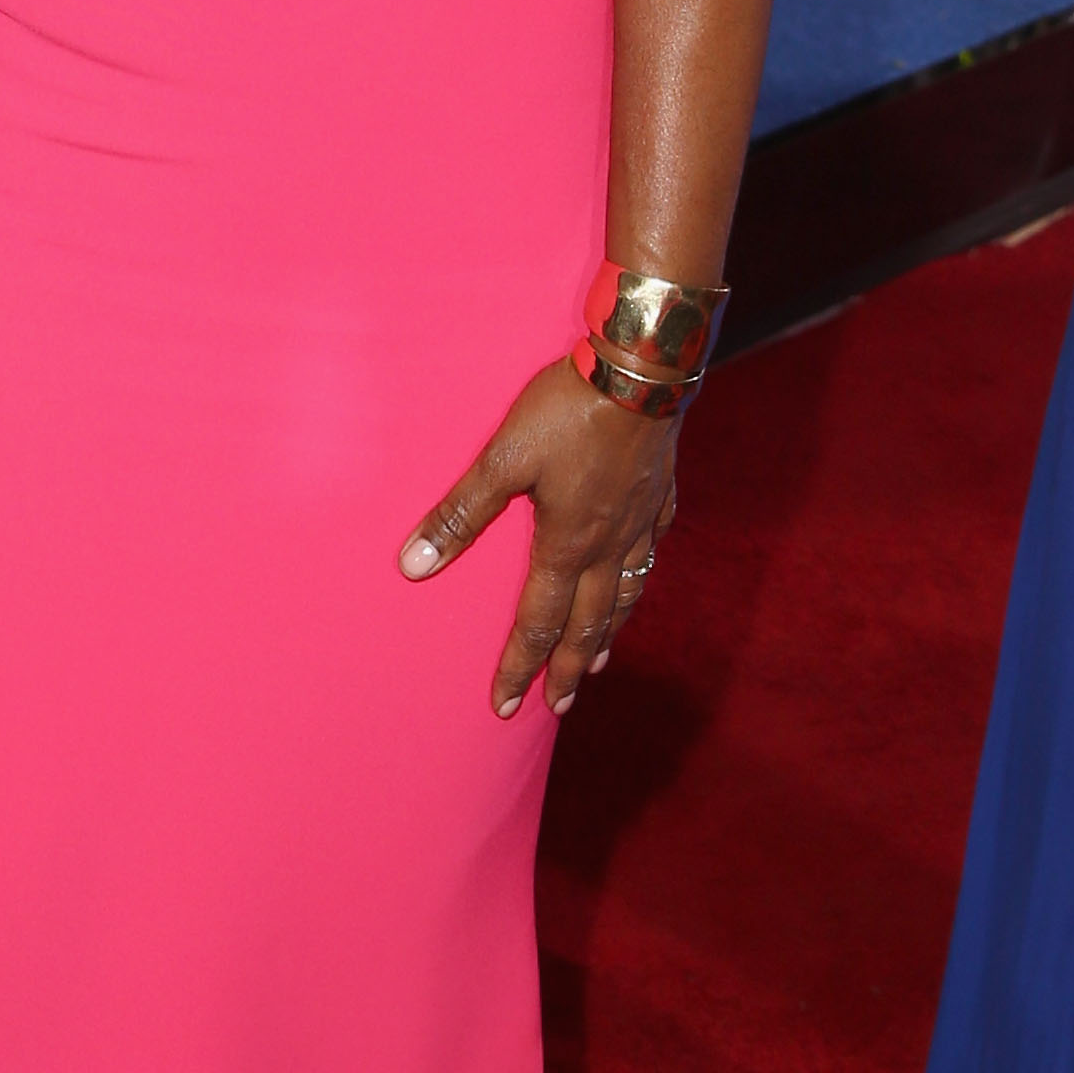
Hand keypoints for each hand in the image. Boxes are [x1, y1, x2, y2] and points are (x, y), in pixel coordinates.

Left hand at [398, 360, 677, 717]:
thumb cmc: (568, 409)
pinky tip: (638, 578)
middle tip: (560, 706)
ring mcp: (641, 520)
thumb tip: (412, 565)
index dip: (521, 666)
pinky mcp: (661, 492)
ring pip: (626, 594)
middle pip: (589, 623)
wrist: (642, 366)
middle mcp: (610, 544)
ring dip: (609, 633)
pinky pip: (652, 551)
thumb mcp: (503, 458)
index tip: (508, 707)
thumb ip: (460, 514)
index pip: (538, 622)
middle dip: (569, 668)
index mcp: (568, 544)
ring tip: (599, 661)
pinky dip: (641, 579)